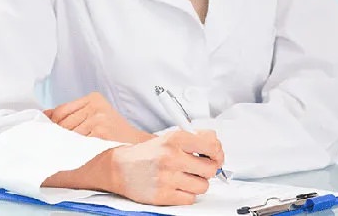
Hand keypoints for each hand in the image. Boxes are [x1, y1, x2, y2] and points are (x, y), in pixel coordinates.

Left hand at [45, 92, 154, 143]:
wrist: (135, 144)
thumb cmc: (113, 132)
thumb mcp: (94, 115)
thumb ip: (71, 114)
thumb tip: (44, 115)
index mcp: (93, 98)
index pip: (61, 110)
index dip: (52, 124)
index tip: (48, 132)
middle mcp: (95, 106)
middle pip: (63, 122)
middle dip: (58, 135)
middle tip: (57, 144)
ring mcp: (98, 119)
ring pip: (69, 134)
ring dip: (65, 143)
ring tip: (69, 148)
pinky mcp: (100, 132)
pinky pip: (78, 142)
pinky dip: (74, 149)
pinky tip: (77, 152)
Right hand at [64, 130, 224, 205]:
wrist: (119, 167)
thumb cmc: (147, 154)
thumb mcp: (169, 138)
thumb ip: (194, 139)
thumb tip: (217, 147)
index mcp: (175, 139)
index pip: (211, 146)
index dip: (218, 153)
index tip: (215, 156)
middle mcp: (171, 157)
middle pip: (210, 169)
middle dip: (207, 170)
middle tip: (198, 169)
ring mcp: (167, 177)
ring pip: (202, 186)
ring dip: (197, 184)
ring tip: (185, 178)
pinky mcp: (162, 195)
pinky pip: (190, 199)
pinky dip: (186, 195)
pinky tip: (177, 187)